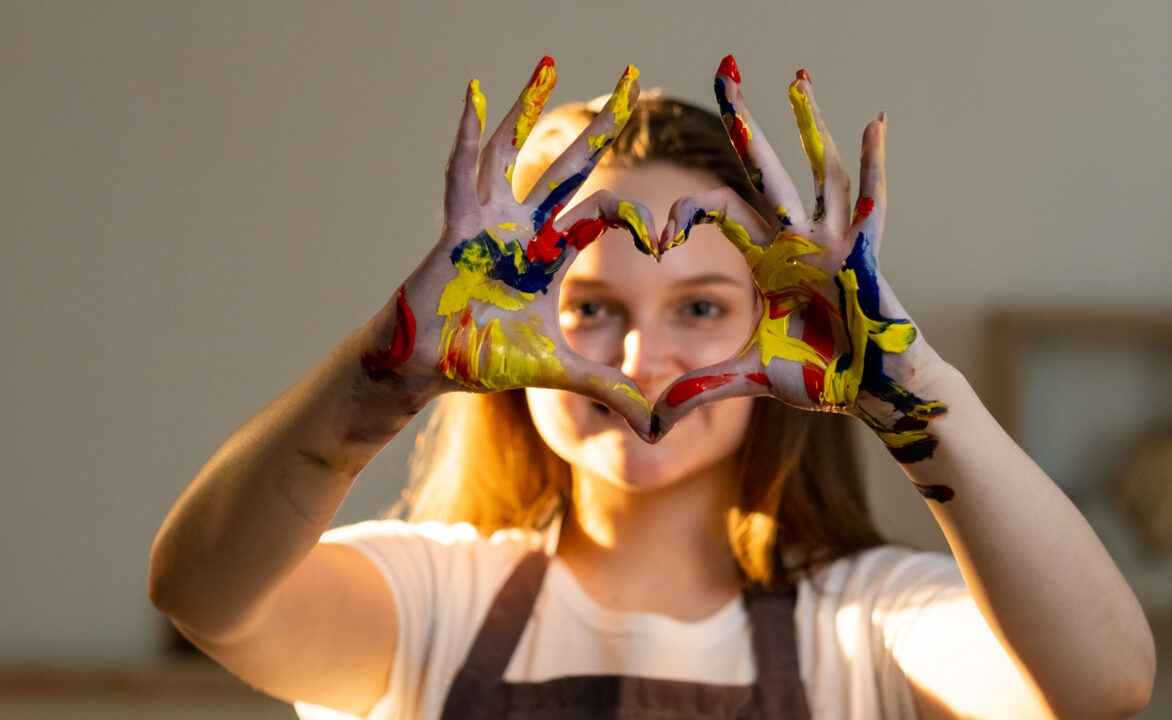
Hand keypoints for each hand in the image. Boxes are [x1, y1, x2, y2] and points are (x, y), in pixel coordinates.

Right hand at [360, 58, 658, 434]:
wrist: (428, 366)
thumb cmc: (484, 356)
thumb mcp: (559, 370)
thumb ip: (608, 387)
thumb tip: (656, 424)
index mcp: (549, 254)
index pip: (599, 215)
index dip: (630, 217)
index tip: (664, 231)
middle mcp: (523, 227)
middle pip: (569, 166)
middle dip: (601, 128)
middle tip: (631, 85)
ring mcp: (488, 221)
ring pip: (513, 153)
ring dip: (528, 111)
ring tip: (546, 67)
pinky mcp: (456, 227)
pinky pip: (462, 173)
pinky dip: (465, 136)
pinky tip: (473, 96)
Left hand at [651, 56, 946, 461]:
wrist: (869, 392)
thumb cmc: (817, 376)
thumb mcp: (746, 377)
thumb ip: (700, 387)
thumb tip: (651, 423)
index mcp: (765, 258)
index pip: (716, 210)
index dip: (684, 213)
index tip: (654, 234)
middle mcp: (795, 238)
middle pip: (762, 168)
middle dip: (743, 121)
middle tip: (724, 70)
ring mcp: (832, 241)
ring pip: (816, 170)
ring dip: (808, 124)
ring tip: (797, 76)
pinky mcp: (863, 255)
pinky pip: (868, 202)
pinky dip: (873, 163)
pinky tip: (875, 120)